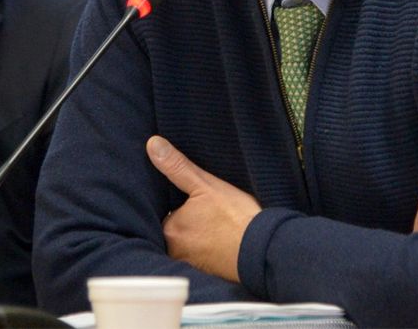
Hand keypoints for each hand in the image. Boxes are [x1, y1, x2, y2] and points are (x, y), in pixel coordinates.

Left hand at [147, 135, 261, 282]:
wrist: (265, 249)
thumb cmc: (236, 217)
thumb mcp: (206, 185)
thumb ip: (177, 166)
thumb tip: (152, 144)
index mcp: (170, 229)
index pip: (165, 213)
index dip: (179, 205)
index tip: (195, 202)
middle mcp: (175, 251)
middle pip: (175, 231)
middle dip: (188, 222)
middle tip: (208, 214)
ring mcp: (191, 265)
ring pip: (188, 244)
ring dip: (197, 237)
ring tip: (215, 226)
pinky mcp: (206, 274)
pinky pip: (200, 258)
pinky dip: (207, 250)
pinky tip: (220, 240)